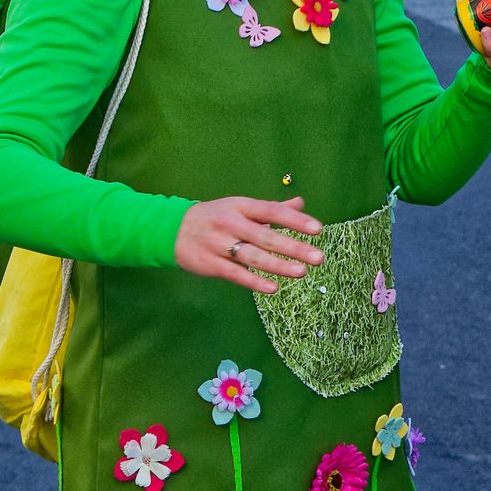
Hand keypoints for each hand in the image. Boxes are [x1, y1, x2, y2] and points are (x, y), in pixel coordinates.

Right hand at [175, 196, 323, 294]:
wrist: (172, 229)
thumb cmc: (214, 218)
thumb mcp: (240, 208)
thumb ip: (271, 209)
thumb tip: (300, 203)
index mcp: (240, 206)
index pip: (272, 211)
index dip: (295, 220)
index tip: (318, 229)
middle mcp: (230, 223)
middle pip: (266, 236)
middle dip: (293, 247)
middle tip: (318, 257)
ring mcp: (219, 243)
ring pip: (252, 256)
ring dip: (278, 265)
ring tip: (301, 272)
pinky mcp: (210, 263)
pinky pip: (235, 273)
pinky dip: (254, 281)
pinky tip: (273, 288)